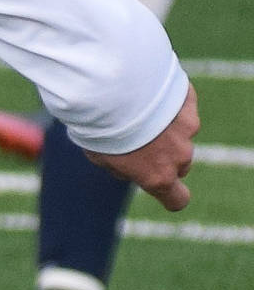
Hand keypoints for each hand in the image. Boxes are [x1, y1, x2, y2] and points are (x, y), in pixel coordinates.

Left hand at [89, 84, 198, 211]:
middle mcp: (178, 156)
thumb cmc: (101, 128)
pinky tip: (147, 93)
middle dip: (165, 156)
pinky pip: (181, 106)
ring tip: (139, 112)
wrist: (114, 90)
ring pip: (181, 134)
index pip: (178, 199)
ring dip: (167, 128)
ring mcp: (188, 129)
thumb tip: (129, 168)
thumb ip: (121, 168)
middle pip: (180, 164)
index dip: (173, 196)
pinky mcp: (189, 103)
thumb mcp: (100, 157)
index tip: (168, 193)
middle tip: (140, 140)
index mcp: (157, 177)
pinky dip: (169, 103)